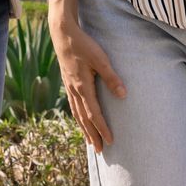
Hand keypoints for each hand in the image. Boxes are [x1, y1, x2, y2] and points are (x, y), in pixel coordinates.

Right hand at [50, 9, 124, 151]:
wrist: (62, 34)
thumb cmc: (83, 45)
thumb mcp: (100, 59)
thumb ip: (111, 77)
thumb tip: (123, 95)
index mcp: (83, 87)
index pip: (94, 114)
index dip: (102, 128)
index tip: (110, 141)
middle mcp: (74, 91)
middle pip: (84, 119)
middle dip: (92, 135)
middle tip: (99, 151)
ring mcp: (69, 87)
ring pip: (77, 114)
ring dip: (84, 129)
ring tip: (89, 142)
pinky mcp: (68, 82)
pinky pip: (73, 105)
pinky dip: (78, 117)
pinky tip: (80, 119)